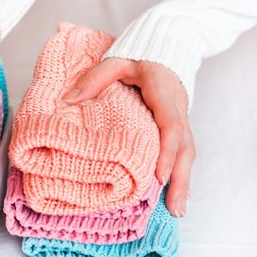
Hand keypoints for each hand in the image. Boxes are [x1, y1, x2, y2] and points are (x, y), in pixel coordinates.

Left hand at [63, 58, 194, 217]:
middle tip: (175, 210)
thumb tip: (68, 100)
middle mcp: (178, 109)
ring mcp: (182, 118)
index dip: (167, 152)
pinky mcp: (179, 125)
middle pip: (185, 148)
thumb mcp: (116, 60)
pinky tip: (175, 195)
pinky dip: (181, 173)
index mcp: (164, 94)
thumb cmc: (139, 54)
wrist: (167, 44)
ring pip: (188, 153)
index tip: (158, 177)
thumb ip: (94, 78)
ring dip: (184, 182)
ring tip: (177, 211)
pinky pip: (183, 152)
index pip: (171, 126)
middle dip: (181, 179)